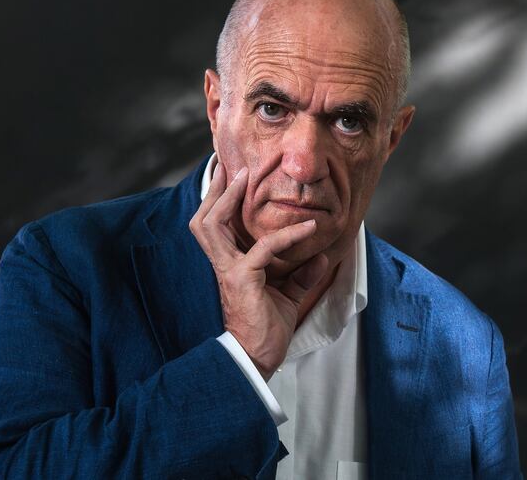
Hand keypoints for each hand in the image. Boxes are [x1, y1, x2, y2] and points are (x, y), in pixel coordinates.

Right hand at [189, 163, 328, 379]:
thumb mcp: (287, 297)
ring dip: (229, 199)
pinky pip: (265, 249)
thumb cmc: (267, 328)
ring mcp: (229, 270)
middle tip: (231, 168)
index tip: (229, 175)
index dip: (218, 200)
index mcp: (228, 264)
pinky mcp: (243, 279)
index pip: (215, 226)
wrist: (257, 359)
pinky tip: (309, 228)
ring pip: (213, 224)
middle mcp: (222, 264)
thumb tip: (322, 257)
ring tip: (247, 179)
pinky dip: (288, 235)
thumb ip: (299, 276)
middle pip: (204, 218)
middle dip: (216, 191)